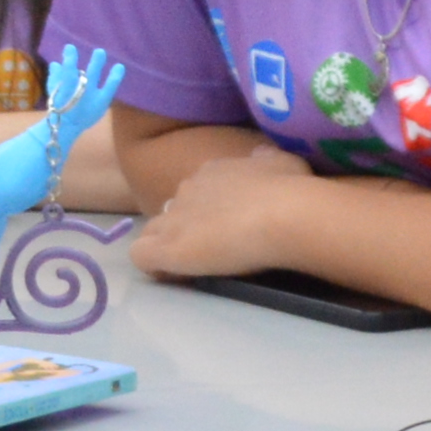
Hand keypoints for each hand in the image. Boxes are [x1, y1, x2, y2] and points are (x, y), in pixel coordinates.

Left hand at [132, 142, 314, 279]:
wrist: (284, 213)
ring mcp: (174, 219)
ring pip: (151, 231)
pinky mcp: (167, 248)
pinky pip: (141, 256)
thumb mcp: (283, 162)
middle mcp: (187, 190)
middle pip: (173, 211)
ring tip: (189, 266)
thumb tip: (260, 155)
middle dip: (185, 229)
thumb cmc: (289, 189)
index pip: (195, 192)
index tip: (223, 227)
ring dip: (164, 246)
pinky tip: (175, 275)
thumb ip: (267, 160)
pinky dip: (154, 267)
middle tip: (211, 248)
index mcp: (212, 171)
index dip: (205, 212)